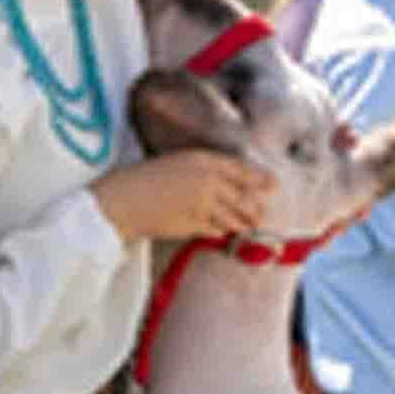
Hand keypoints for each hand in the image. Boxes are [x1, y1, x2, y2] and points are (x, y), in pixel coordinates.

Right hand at [91, 150, 271, 242]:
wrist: (120, 200)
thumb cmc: (141, 179)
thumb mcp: (174, 164)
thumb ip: (202, 171)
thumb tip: (224, 183)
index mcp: (202, 160)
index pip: (239, 169)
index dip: (259, 178)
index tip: (273, 184)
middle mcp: (208, 180)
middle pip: (242, 195)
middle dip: (255, 206)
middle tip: (263, 213)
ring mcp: (203, 203)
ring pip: (234, 216)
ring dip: (243, 222)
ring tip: (250, 226)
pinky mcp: (195, 224)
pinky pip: (216, 230)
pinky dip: (220, 232)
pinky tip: (221, 233)